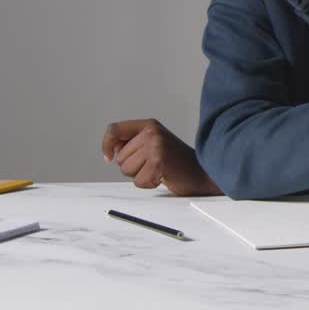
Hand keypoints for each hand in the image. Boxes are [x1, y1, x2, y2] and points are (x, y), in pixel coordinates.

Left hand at [101, 119, 221, 195]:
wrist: (202, 172)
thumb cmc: (177, 161)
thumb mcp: (154, 144)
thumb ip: (133, 143)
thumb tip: (111, 150)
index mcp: (150, 125)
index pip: (114, 129)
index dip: (106, 144)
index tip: (109, 157)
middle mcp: (152, 133)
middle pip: (120, 157)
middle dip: (133, 166)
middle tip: (154, 164)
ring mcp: (156, 147)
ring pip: (126, 169)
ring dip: (140, 175)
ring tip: (158, 170)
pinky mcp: (158, 163)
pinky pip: (138, 181)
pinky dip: (148, 183)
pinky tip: (162, 177)